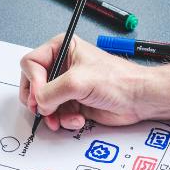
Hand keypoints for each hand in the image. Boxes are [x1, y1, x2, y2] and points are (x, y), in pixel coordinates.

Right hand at [19, 34, 169, 129]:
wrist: (139, 99)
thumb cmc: (117, 80)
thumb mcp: (78, 81)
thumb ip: (51, 92)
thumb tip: (38, 103)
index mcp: (62, 49)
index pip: (31, 63)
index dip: (33, 81)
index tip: (41, 96)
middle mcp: (62, 67)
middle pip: (34, 85)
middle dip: (39, 101)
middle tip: (44, 111)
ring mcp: (68, 87)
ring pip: (45, 103)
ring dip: (52, 115)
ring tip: (61, 119)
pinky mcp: (75, 104)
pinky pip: (58, 115)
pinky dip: (65, 120)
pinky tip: (78, 119)